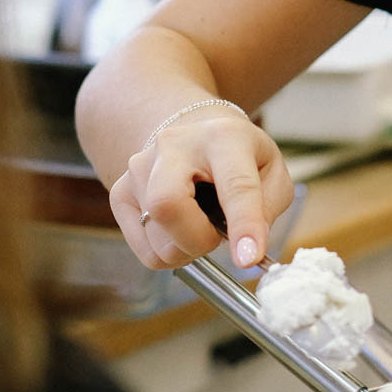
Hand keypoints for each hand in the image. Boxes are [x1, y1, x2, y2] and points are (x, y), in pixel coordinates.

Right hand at [109, 109, 296, 270]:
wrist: (195, 133)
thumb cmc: (239, 157)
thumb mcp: (271, 172)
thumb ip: (267, 209)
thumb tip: (248, 251)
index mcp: (223, 136)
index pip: (234, 185)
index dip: (244, 225)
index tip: (249, 258)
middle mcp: (173, 145)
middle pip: (167, 204)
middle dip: (197, 240)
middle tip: (216, 238)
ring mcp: (140, 168)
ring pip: (157, 238)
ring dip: (187, 249)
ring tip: (201, 226)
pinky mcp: (120, 193)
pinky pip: (145, 251)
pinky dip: (169, 254)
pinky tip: (181, 230)